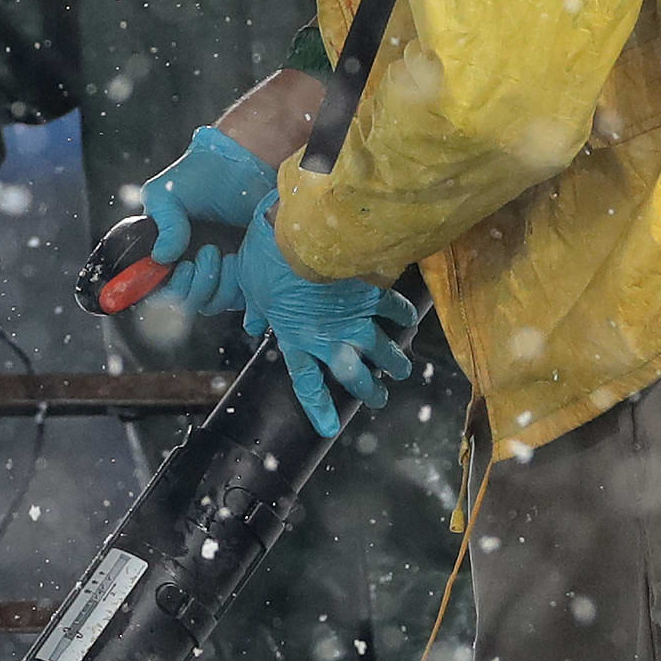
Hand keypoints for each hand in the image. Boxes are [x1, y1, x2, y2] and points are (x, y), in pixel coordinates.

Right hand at [134, 126, 279, 315]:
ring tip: (223, 253)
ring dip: (215, 284)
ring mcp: (216, 270)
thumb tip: (161, 257)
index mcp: (164, 249)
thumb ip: (162, 223)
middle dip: (193, 285)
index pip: (154, 287)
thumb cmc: (204, 173)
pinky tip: (239, 260)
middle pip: (182, 301)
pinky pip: (237, 299)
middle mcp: (187, 263)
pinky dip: (236, 288)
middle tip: (208, 252)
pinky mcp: (243, 273)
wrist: (247, 164)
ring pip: (208, 303)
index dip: (162, 287)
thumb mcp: (167, 192)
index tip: (177, 266)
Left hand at [237, 204, 419, 438]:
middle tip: (380, 399)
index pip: (307, 383)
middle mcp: (328, 337)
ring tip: (403, 370)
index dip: (319, 407)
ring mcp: (353, 317)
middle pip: (353, 375)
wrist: (298, 233)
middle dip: (369, 391)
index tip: (330, 428)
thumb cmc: (267, 260)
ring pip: (380, 350)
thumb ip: (255, 311)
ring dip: (394, 362)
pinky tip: (410, 320)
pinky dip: (403, 314)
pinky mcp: (370, 293)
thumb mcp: (250, 288)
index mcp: (295, 338)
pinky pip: (392, 309)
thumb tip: (251, 323)